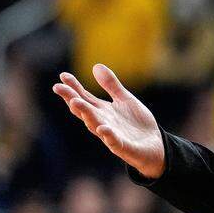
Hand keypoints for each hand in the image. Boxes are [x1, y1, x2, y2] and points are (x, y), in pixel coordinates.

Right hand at [51, 64, 165, 178]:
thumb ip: (111, 85)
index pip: (84, 98)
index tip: (63, 75)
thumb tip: (96, 65)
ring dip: (85, 114)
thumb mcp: (125, 99)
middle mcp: (102, 122)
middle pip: (84, 110)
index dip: (73, 87)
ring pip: (95, 125)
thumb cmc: (136, 123)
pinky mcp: (123, 146)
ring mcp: (111, 135)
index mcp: (102, 111)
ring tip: (75, 102)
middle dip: (72, 99)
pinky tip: (103, 128)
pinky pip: (114, 142)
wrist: (155, 145)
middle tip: (58, 88)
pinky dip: (108, 135)